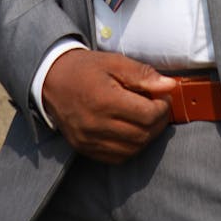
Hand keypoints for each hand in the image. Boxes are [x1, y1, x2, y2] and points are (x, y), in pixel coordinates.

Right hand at [42, 49, 175, 163]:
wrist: (51, 80)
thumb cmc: (85, 68)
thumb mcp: (114, 62)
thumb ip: (143, 75)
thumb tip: (169, 86)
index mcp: (105, 100)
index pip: (147, 115)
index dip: (163, 108)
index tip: (164, 97)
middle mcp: (96, 124)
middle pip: (143, 134)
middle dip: (159, 122)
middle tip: (159, 108)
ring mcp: (89, 140)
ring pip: (132, 149)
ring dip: (147, 136)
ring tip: (147, 119)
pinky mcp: (84, 148)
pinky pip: (117, 157)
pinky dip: (131, 147)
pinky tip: (132, 131)